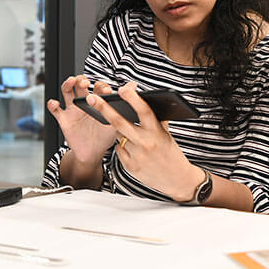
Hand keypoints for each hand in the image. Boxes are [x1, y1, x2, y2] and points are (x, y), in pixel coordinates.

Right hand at [46, 76, 117, 164]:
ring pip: (67, 91)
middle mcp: (85, 102)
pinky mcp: (64, 120)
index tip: (106, 91)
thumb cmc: (105, 136)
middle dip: (82, 80)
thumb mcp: (116, 120)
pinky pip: (56, 110)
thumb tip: (134, 86)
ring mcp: (74, 110)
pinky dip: (52, 105)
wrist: (93, 154)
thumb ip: (123, 104)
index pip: (98, 87)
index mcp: (98, 101)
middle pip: (80, 84)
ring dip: (68, 84)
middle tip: (86, 83)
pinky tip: (55, 103)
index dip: (101, 86)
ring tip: (71, 82)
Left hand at [85, 82, 203, 200]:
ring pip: (117, 136)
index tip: (123, 89)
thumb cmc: (171, 154)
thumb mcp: (166, 134)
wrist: (176, 179)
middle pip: (119, 122)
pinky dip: (122, 145)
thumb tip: (144, 103)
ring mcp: (136, 155)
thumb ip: (156, 121)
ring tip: (128, 131)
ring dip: (118, 130)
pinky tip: (131, 148)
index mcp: (156, 132)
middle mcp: (145, 142)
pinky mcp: (130, 166)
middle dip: (103, 108)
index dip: (133, 98)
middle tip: (91, 98)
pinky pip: (118, 149)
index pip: (144, 110)